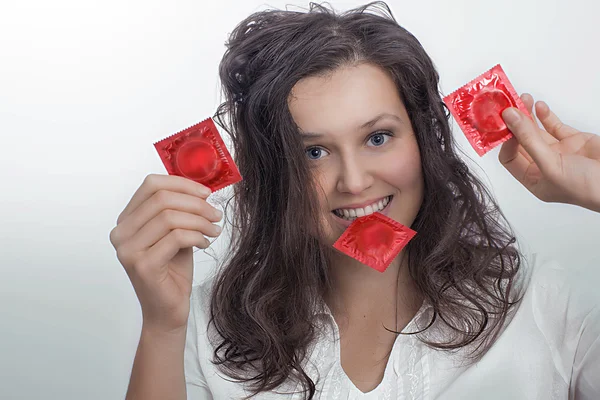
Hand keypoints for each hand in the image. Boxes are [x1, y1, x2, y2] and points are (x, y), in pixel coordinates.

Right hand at [109, 174, 222, 331]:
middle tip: (215, 215)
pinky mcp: (143, 265)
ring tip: (214, 230)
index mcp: (126, 220)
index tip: (205, 193)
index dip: (181, 183)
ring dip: (200, 220)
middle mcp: (121, 233)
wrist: (167, 310)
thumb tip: (201, 189)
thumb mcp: (175, 233)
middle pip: (162, 199)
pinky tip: (204, 243)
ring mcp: (129, 250)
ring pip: (170, 217)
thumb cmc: (172, 271)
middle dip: (196, 203)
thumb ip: (179, 210)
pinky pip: (176, 237)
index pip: (150, 185)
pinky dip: (197, 236)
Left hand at [499, 93, 599, 212]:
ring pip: (535, 130)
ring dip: (528, 115)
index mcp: (533, 179)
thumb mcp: (551, 165)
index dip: (505, 140)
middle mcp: (543, 165)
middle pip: (520, 140)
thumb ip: (529, 140)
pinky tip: (538, 106)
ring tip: (523, 99)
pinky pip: (553, 125)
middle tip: (509, 105)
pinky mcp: (572, 140)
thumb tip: (510, 118)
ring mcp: (558, 152)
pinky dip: (545, 115)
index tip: (504, 123)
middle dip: (514, 123)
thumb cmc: (586, 187)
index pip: (510, 157)